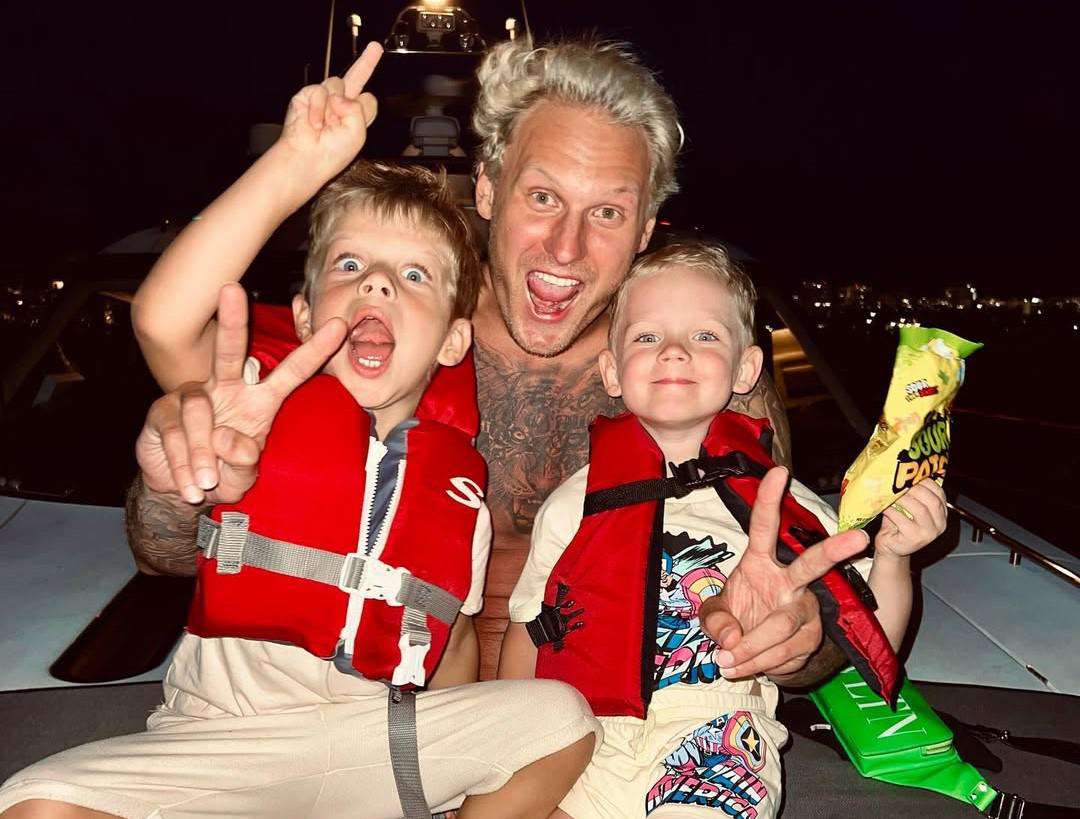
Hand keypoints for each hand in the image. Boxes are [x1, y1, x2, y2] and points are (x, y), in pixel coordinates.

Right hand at [135, 283, 345, 503]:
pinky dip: (184, 464)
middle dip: (232, 320)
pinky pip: (176, 432)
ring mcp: (193, 397)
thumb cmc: (221, 475)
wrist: (178, 489)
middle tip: (233, 289)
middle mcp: (227, 390)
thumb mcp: (242, 477)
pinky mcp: (163, 412)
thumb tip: (233, 440)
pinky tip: (188, 486)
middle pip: (230, 352)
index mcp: (259, 401)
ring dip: (202, 454)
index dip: (315, 350)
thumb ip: (245, 463)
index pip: (291, 372)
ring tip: (204, 485)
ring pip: (199, 410)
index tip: (340, 326)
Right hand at [278, 42, 381, 185]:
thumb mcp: (358, 133)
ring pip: (338, 84)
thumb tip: (341, 96)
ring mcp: (324, 99)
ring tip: (326, 125)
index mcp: (354, 116)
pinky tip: (315, 123)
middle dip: (367, 62)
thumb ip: (359, 109)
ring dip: (334, 107)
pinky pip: (320, 91)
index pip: (367, 99)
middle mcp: (340, 105)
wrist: (307, 158)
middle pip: (356, 78)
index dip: (369, 97)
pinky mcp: (307, 96)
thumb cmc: (332, 153)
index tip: (373, 90)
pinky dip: (319, 109)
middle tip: (375, 48)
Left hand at [699, 467, 869, 679]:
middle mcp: (789, 579)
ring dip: (752, 649)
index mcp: (760, 561)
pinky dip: (760, 663)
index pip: (764, 526)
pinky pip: (786, 652)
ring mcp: (805, 606)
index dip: (770, 499)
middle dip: (835, 550)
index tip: (778, 472)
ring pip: (784, 626)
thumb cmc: (735, 618)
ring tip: (727, 661)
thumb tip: (732, 638)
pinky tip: (747, 664)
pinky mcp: (813, 635)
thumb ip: (715, 621)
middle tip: (858, 539)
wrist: (752, 652)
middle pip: (812, 563)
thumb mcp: (714, 614)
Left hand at [875, 479, 946, 557]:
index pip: (939, 493)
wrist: (891, 547)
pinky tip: (884, 507)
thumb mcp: (908, 508)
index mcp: (941, 514)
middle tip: (899, 482)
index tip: (912, 474)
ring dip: (902, 498)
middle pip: (931, 500)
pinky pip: (902, 520)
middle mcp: (939, 525)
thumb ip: (912, 494)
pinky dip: (892, 511)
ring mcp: (928, 534)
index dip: (926, 482)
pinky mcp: (914, 539)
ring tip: (890, 493)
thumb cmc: (898, 524)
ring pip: (919, 509)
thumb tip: (904, 472)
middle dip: (915, 488)